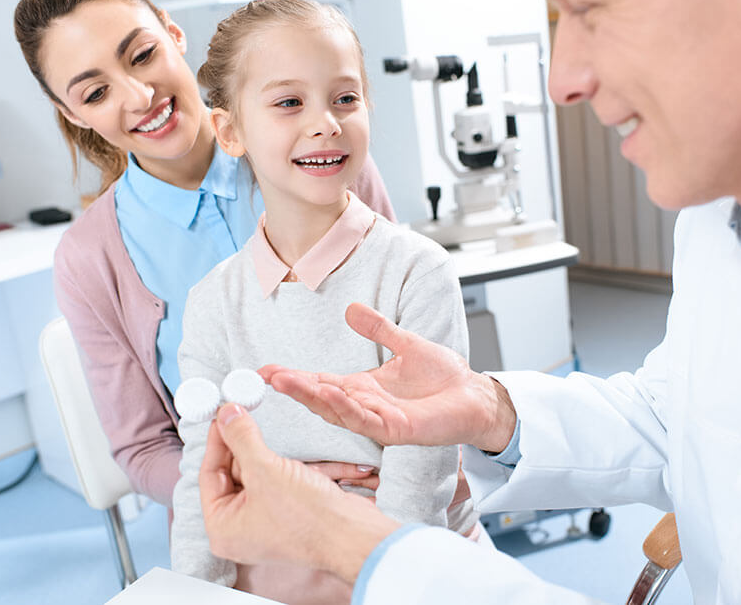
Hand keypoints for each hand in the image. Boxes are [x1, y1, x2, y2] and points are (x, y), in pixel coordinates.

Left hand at [199, 404, 399, 582]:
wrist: (352, 534)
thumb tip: (226, 415)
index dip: (216, 440)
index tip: (222, 414)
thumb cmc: (308, 519)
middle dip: (240, 443)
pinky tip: (281, 445)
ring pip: (256, 474)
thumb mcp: (266, 470)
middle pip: (231, 473)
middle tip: (241, 411)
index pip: (210, 474)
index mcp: (223, 527)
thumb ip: (242, 438)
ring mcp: (265, 519)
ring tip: (258, 422)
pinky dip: (279, 462)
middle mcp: (241, 527)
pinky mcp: (288, 511)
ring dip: (261, 450)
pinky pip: (275, 480)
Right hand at [260, 302, 517, 452]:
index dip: (294, 377)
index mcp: (363, 388)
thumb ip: (379, 329)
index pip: (320, 383)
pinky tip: (330, 394)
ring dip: (312, 397)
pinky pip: (366, 420)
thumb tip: (351, 309)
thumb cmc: (444, 377)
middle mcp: (366, 406)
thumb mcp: (406, 344)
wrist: (475, 396)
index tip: (265, 369)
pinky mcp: (398, 431)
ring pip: (337, 410)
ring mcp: (379, 421)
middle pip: (321, 399)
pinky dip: (346, 408)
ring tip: (287, 382)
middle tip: (267, 376)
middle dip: (294, 388)